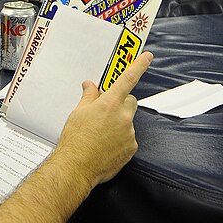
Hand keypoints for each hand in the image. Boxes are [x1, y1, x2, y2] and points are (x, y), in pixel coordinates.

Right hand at [54, 52, 152, 186]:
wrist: (77, 166)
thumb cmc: (75, 140)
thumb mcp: (78, 112)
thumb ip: (89, 96)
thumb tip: (91, 86)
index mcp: (109, 103)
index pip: (128, 78)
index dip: (139, 65)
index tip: (147, 56)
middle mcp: (123, 116)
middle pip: (130, 101)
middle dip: (120, 103)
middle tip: (105, 112)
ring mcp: (129, 133)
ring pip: (128, 121)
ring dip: (119, 123)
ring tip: (101, 134)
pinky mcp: (132, 148)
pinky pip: (129, 137)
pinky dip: (120, 139)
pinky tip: (106, 145)